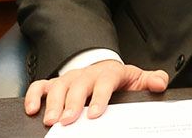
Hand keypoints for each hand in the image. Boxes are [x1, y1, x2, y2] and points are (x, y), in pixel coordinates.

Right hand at [23, 60, 168, 126]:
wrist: (105, 70)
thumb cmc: (120, 80)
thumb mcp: (138, 78)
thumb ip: (152, 80)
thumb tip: (160, 84)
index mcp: (110, 73)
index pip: (105, 82)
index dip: (99, 97)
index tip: (95, 114)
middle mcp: (87, 74)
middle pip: (78, 85)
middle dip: (71, 103)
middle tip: (67, 121)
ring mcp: (70, 78)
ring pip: (58, 86)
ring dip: (52, 103)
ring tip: (51, 120)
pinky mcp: (55, 83)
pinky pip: (40, 86)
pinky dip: (33, 96)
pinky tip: (32, 110)